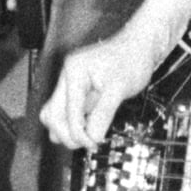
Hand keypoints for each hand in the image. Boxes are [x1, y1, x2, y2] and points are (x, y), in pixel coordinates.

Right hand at [39, 20, 162, 147]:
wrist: (139, 47)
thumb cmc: (132, 59)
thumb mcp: (120, 88)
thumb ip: (104, 113)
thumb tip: (92, 137)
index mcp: (74, 71)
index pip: (67, 112)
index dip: (78, 133)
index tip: (92, 144)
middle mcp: (67, 76)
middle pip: (51, 115)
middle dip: (66, 134)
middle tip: (87, 144)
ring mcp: (69, 84)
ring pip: (54, 115)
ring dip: (66, 130)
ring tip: (87, 138)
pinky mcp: (76, 91)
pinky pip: (66, 112)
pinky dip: (74, 124)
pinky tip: (89, 128)